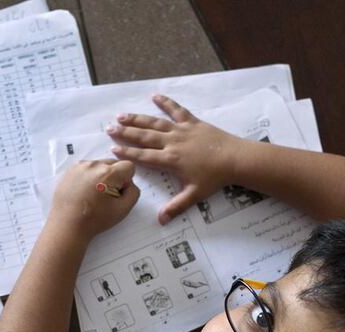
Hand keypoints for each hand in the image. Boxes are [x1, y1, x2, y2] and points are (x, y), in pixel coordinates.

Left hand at [49, 159, 139, 240]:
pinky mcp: (70, 170)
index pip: (128, 166)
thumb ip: (133, 192)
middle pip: (113, 164)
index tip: (118, 192)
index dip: (126, 181)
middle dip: (114, 177)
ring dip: (101, 176)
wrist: (67, 225)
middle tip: (105, 196)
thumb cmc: (94, 219)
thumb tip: (129, 183)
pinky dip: (88, 177)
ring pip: (99, 165)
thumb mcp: (123, 209)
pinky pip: (86, 168)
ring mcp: (80, 166)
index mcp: (108, 173)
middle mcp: (94, 164)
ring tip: (93, 195)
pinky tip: (84, 193)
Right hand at [107, 94, 245, 223]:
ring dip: (137, 118)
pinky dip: (166, 102)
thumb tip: (161, 221)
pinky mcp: (192, 122)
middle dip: (125, 133)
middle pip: (144, 137)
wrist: (235, 159)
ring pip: (155, 123)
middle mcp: (172, 143)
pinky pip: (176, 110)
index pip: (143, 156)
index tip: (113, 149)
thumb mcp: (194, 195)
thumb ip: (176, 207)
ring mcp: (181, 130)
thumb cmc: (215, 178)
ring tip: (122, 115)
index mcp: (170, 160)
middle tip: (109, 128)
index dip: (127, 153)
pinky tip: (155, 96)